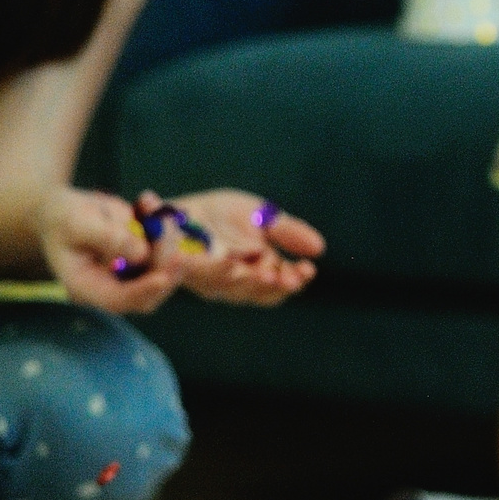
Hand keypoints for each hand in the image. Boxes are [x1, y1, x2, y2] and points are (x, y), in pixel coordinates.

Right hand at [38, 187, 187, 313]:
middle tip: (170, 232)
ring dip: (171, 247)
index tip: (163, 278)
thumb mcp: (78, 222)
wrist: (67, 210)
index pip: (117, 299)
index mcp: (86, 287)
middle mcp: (111, 289)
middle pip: (149, 292)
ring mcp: (130, 278)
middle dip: (165, 266)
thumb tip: (141, 255)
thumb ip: (107, 238)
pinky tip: (161, 214)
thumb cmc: (64, 216)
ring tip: (162, 216)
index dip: (142, 291)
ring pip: (164, 274)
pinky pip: (167, 256)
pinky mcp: (144, 263)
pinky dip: (170, 236)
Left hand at [163, 189, 323, 304]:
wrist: (179, 208)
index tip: (308, 269)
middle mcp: (232, 282)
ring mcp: (205, 278)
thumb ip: (287, 232)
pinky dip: (210, 267)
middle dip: (273, 284)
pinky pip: (195, 271)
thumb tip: (320, 248)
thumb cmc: (220, 217)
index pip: (279, 286)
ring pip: (228, 286)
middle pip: (256, 291)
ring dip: (245, 279)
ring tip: (262, 271)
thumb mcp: (262, 217)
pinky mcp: (178, 267)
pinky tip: (227, 259)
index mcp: (255, 272)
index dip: (294, 281)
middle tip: (288, 277)